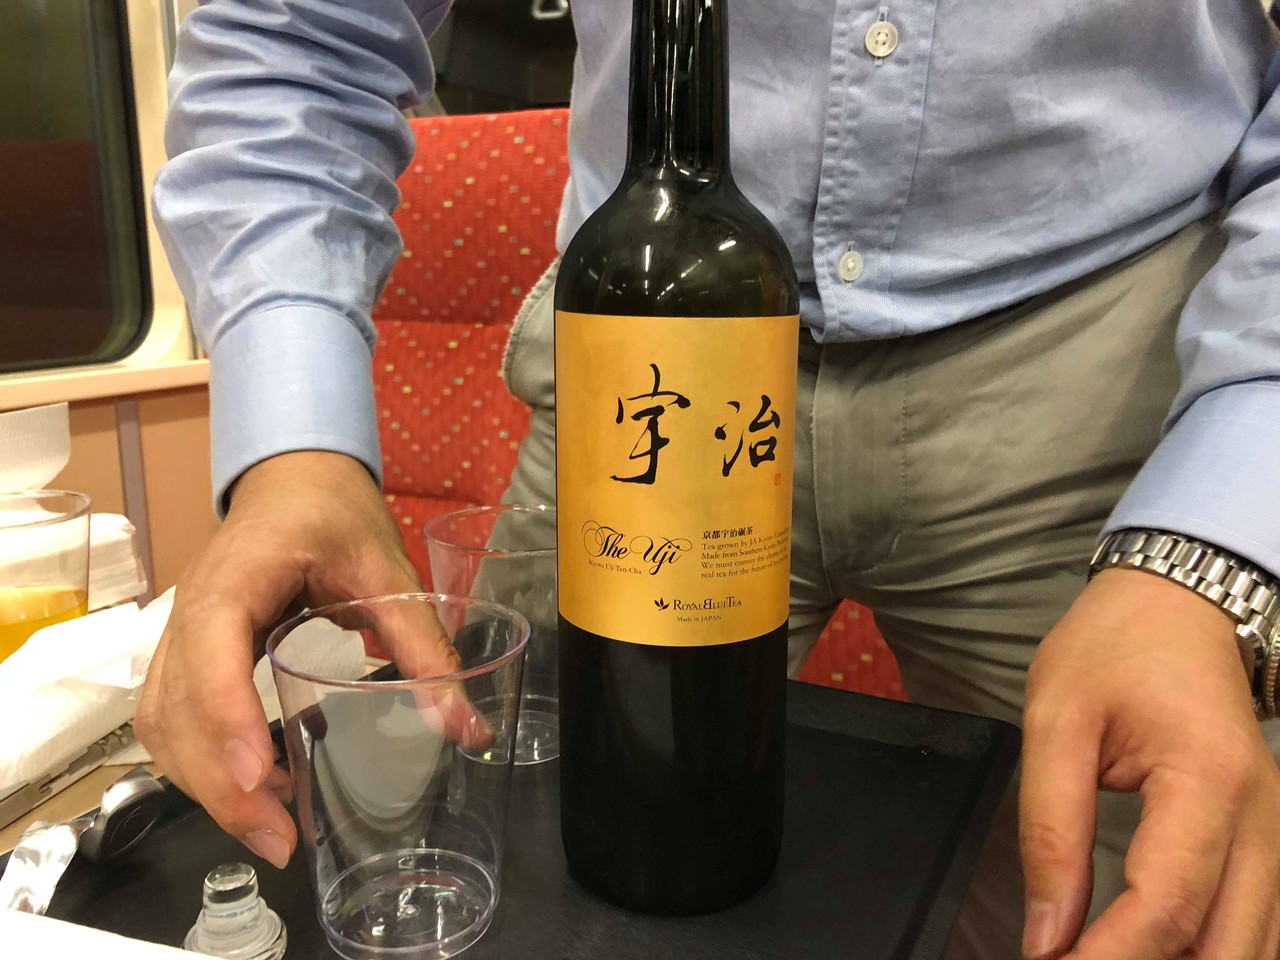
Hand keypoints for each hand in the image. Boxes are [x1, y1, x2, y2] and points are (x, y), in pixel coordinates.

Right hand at [135, 451, 454, 868]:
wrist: (295, 479)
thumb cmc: (335, 514)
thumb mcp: (390, 572)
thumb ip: (425, 647)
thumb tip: (467, 728)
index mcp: (240, 573)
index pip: (212, 646)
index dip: (227, 712)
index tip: (260, 774)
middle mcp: (193, 606)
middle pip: (177, 705)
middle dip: (219, 781)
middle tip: (279, 838)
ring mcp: (181, 632)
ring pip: (163, 722)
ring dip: (204, 784)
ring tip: (269, 830)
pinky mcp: (187, 654)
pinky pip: (171, 718)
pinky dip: (199, 765)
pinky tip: (252, 791)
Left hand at [1019, 567, 1279, 958]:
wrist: (1174, 605)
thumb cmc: (1114, 648)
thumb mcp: (1055, 720)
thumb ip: (1049, 829)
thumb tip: (1047, 931)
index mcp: (1208, 781)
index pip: (1164, 903)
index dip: (1107, 959)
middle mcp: (1262, 820)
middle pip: (1226, 947)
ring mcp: (1276, 834)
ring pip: (1255, 948)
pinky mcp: (1267, 842)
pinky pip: (1256, 924)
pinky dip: (1210, 953)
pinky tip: (1156, 954)